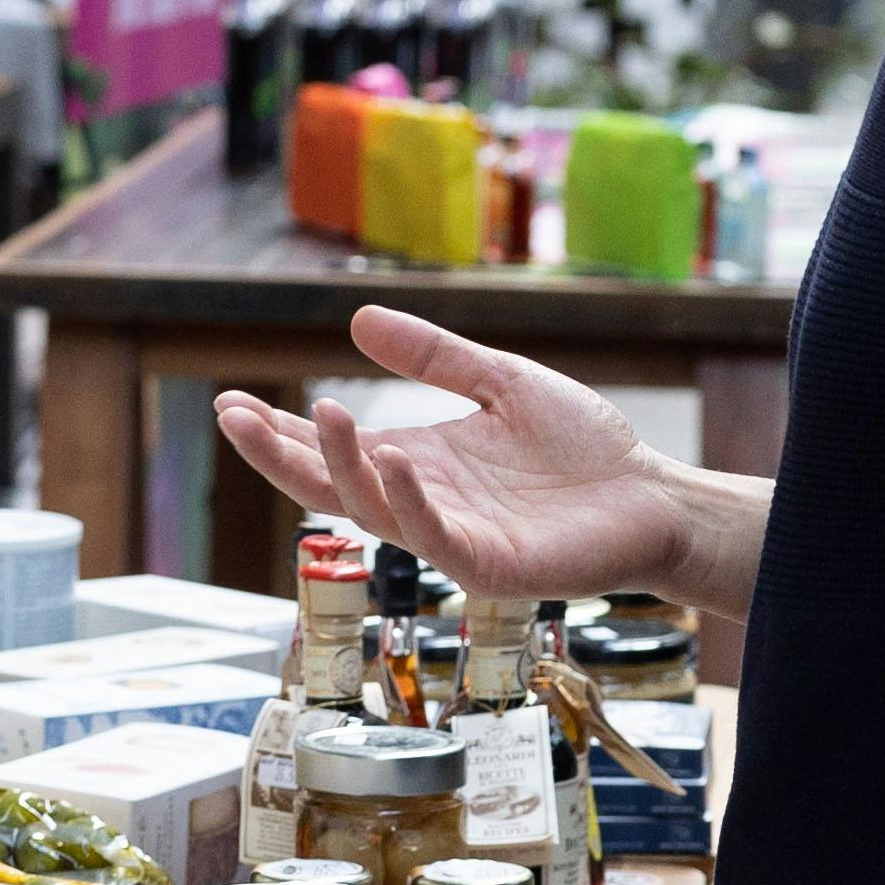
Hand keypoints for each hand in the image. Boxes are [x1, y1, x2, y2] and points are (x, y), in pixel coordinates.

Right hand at [210, 305, 713, 605]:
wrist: (654, 496)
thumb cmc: (583, 451)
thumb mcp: (499, 383)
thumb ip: (433, 357)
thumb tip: (358, 319)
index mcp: (417, 465)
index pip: (334, 452)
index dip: (282, 431)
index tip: (231, 403)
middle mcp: (422, 505)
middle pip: (331, 487)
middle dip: (279, 455)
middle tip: (233, 416)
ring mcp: (453, 538)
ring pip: (375, 512)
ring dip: (343, 467)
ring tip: (325, 413)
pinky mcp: (492, 565)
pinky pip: (436, 538)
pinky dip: (410, 500)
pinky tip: (395, 459)